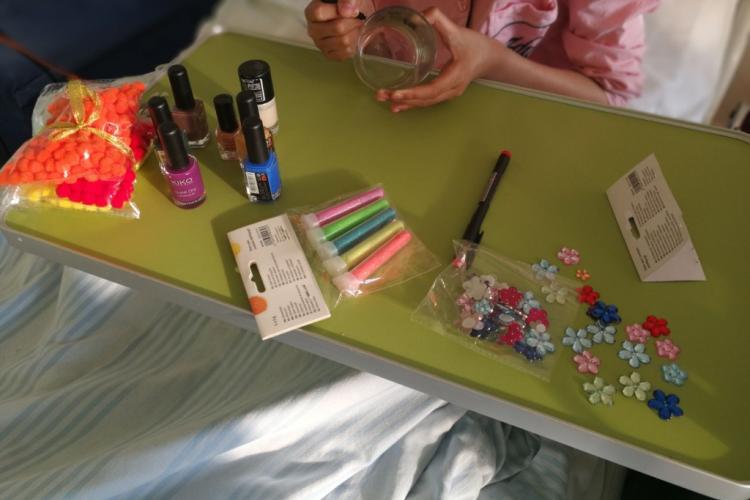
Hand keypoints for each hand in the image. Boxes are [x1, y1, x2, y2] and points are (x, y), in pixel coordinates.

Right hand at [305, 0, 370, 60]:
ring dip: (355, 33)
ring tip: (356, 27)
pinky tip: (353, 36)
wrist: (353, 18)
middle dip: (352, 23)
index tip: (352, 10)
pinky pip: (346, 52)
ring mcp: (320, 44)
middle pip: (336, 29)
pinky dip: (354, 44)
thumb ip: (346, 0)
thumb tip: (345, 11)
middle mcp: (313, 29)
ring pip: (343, 41)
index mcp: (312, 12)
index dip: (338, 11)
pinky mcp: (329, 54)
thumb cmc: (347, 6)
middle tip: (358, 19)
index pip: (319, 12)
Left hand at [376, 7, 491, 111]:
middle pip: (425, 100)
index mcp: (455, 76)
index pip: (431, 90)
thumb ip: (438, 19)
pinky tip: (397, 106)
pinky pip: (427, 101)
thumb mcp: (458, 30)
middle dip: (403, 99)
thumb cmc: (475, 44)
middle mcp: (452, 90)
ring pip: (425, 103)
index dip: (412, 93)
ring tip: (384, 100)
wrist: (491, 58)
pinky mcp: (446, 94)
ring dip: (405, 103)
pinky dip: (412, 103)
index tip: (394, 93)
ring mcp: (449, 94)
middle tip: (381, 95)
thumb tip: (418, 15)